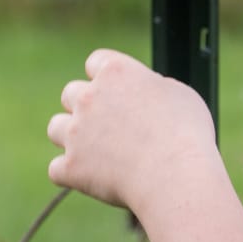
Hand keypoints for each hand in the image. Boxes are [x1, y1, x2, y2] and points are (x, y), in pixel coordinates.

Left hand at [46, 50, 217, 211]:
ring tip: (96, 152)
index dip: (106, 78)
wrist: (175, 175)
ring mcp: (76, 132)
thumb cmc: (187, 134)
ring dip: (71, 137)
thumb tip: (145, 94)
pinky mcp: (71, 167)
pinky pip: (56, 169)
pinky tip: (91, 179)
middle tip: (109, 127)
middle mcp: (89, 97)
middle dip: (85, 107)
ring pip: (56, 127)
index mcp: (116, 72)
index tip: (119, 94)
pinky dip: (71, 174)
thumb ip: (152, 88)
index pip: (96, 62)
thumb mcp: (179, 94)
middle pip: (70, 93)